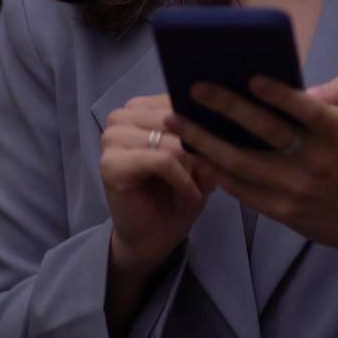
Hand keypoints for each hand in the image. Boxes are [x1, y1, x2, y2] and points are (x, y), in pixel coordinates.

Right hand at [100, 93, 215, 273]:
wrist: (151, 239)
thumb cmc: (177, 195)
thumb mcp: (201, 160)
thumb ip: (207, 134)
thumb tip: (227, 116)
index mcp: (141, 107)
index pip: (180, 99)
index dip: (207, 123)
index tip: (226, 146)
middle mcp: (121, 116)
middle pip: (177, 119)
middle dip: (201, 150)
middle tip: (209, 179)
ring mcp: (112, 138)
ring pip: (172, 140)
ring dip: (192, 171)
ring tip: (195, 192)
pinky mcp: (111, 164)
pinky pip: (162, 160)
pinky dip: (182, 181)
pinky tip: (188, 198)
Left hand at [165, 71, 337, 284]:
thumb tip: (310, 86)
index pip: (305, 109)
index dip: (278, 93)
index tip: (249, 76)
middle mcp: (314, 161)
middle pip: (263, 132)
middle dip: (225, 108)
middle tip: (195, 88)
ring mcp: (296, 189)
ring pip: (241, 164)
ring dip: (205, 142)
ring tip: (178, 122)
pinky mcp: (284, 212)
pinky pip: (242, 191)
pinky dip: (216, 173)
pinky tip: (196, 156)